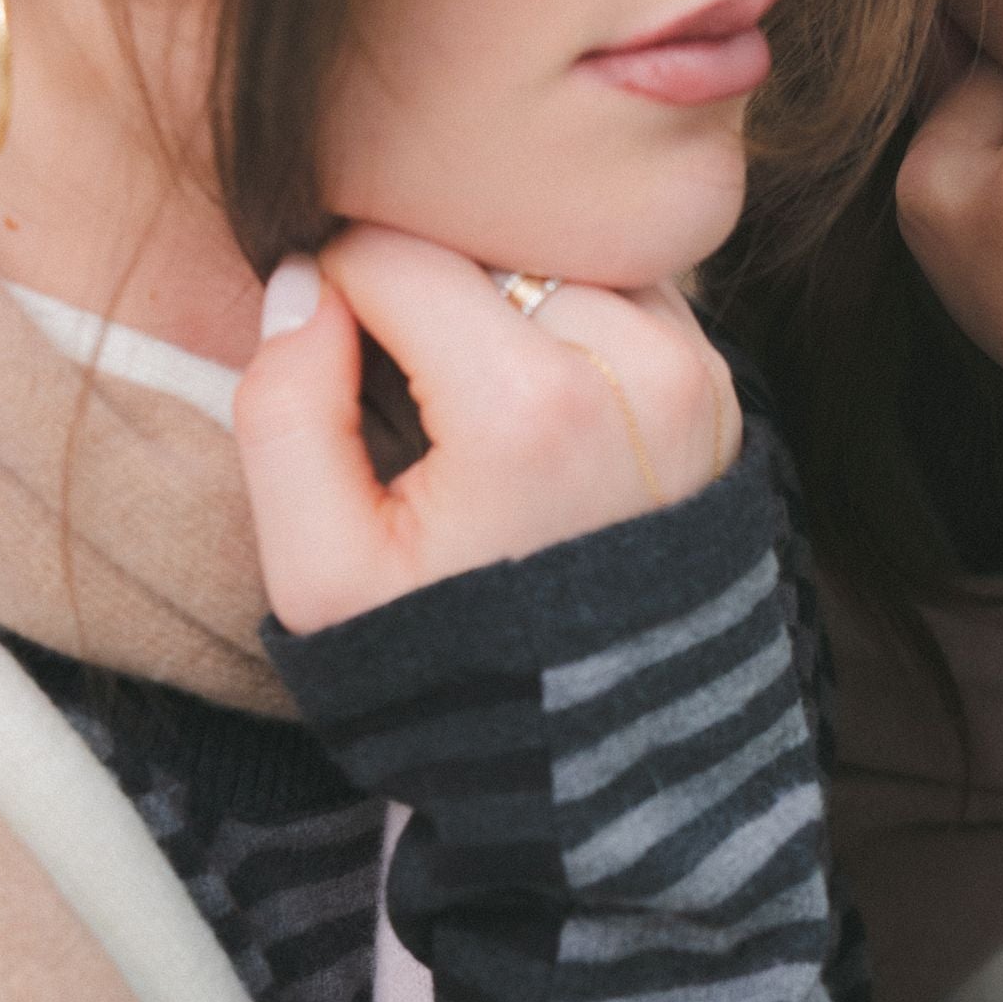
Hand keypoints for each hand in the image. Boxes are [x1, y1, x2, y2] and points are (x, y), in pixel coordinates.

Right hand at [236, 224, 744, 633]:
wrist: (593, 758)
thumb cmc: (444, 664)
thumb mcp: (318, 570)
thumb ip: (283, 408)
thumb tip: (302, 280)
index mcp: (530, 406)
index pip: (392, 252)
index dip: (334, 294)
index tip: (331, 362)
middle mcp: (634, 366)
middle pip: (481, 244)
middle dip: (425, 293)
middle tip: (405, 393)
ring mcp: (692, 373)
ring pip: (555, 254)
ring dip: (502, 300)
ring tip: (471, 405)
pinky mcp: (720, 388)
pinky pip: (621, 293)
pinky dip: (568, 322)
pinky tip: (535, 409)